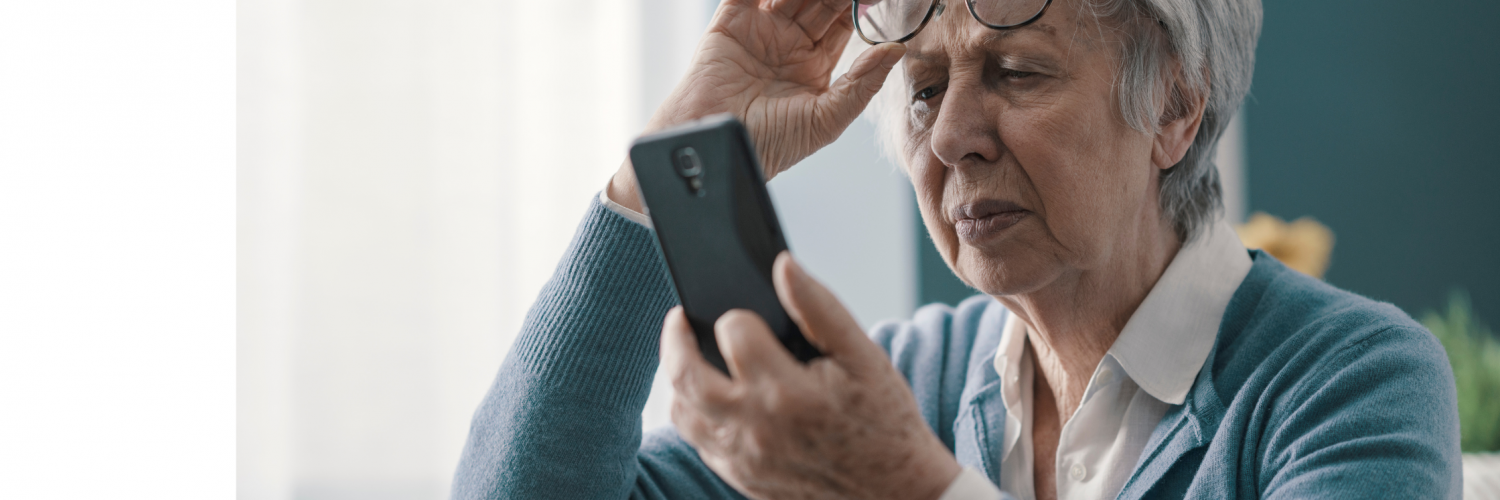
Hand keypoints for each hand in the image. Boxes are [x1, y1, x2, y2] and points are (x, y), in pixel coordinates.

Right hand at [608, 0, 906, 212]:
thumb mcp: (826, 119)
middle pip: (822, 0)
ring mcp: (761, 29)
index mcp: (815, 65)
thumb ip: (862, 83)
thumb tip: (897, 49)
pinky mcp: (731, 21)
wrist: (716, 146)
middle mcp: (789, 43)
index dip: (862, 5)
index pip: (844, 22)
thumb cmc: (768, 144)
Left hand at [660, 253, 959, 499]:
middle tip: (680, 318)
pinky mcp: (741, 478)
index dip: (737, 315)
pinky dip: (694, 414)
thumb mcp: (864, 357)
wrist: (896, 494)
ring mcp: (744, 458)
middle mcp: (755, 428)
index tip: (745, 313)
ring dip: (678, 379)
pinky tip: (711, 395)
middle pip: (685, 376)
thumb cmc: (884, 421)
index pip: (733, 333)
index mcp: (786, 392)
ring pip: (682, 413)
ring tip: (691, 354)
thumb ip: (820, 307)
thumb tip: (784, 265)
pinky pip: (698, 442)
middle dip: (675, 339)